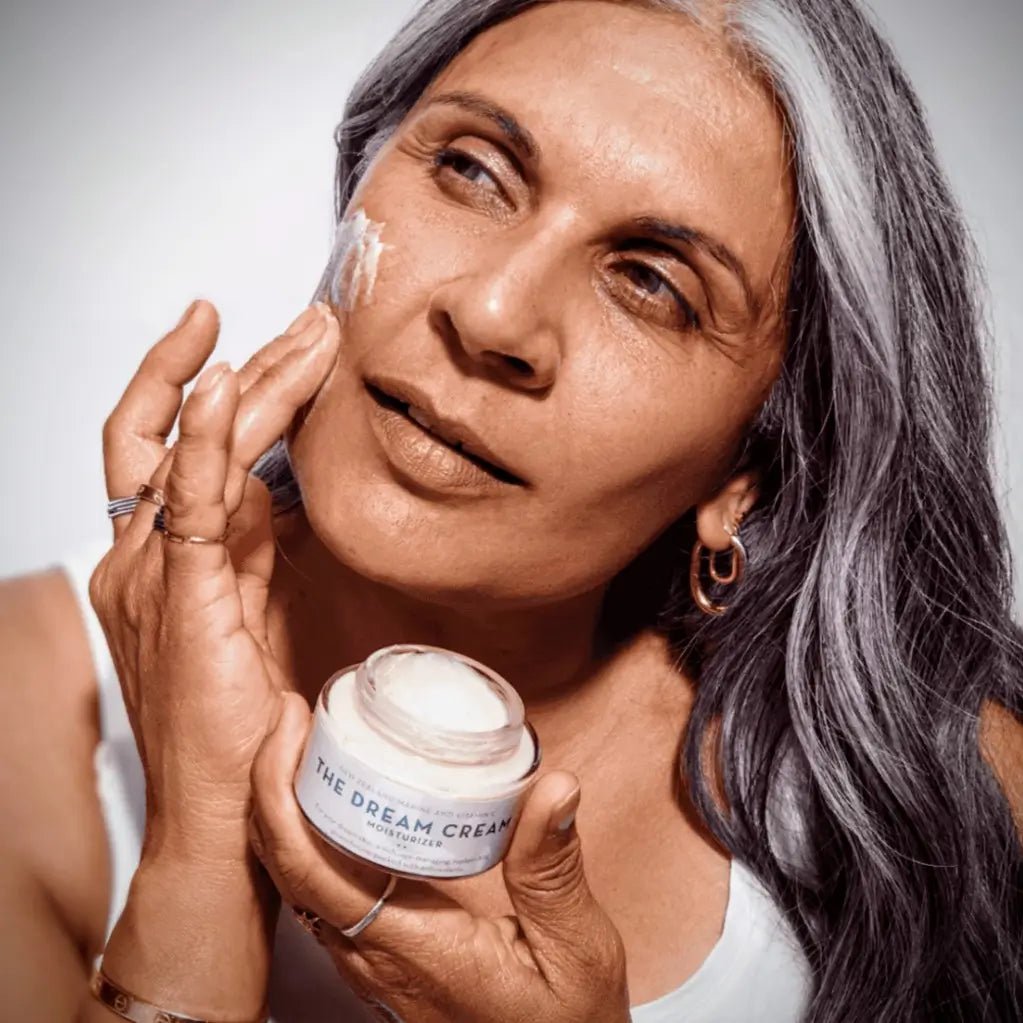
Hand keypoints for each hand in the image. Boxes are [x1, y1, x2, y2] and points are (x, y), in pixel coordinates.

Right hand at [90, 299, 340, 861]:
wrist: (220, 808)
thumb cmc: (235, 720)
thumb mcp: (244, 610)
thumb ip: (249, 548)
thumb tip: (280, 492)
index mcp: (156, 560)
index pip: (168, 448)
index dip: (200, 387)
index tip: (248, 341)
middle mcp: (139, 555)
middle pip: (177, 430)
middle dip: (246, 365)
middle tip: (311, 321)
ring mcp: (151, 571)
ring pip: (191, 447)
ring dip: (254, 382)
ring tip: (311, 335)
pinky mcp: (181, 594)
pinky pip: (188, 498)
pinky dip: (203, 437)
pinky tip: (225, 381)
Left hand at [250, 694, 631, 1022]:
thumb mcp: (578, 951)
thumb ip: (555, 871)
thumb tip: (551, 787)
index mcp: (413, 947)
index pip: (311, 867)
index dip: (281, 793)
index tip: (289, 728)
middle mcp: (374, 954)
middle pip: (287, 864)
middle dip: (273, 781)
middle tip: (294, 715)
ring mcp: (371, 959)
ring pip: (298, 877)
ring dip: (288, 804)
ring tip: (309, 740)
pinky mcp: (382, 955)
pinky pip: (323, 888)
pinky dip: (312, 830)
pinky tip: (341, 794)